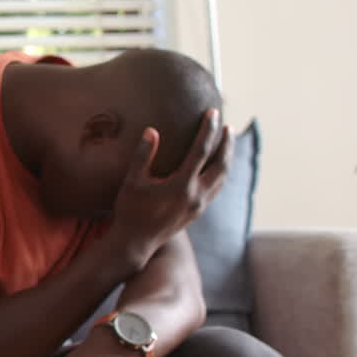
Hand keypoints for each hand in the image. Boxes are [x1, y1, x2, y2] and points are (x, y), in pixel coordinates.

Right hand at [110, 109, 231, 272]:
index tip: (212, 113)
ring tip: (227, 144)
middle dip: (226, 144)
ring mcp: (199, 205)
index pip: (200, 151)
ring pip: (222, 178)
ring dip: (226, 159)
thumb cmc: (130, 210)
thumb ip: (143, 156)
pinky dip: (220, 174)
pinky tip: (216, 168)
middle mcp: (196, 195)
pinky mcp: (197, 212)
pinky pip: (216, 189)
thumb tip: (152, 131)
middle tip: (227, 126)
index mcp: (181, 185)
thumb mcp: (132, 182)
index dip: (207, 130)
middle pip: (221, 165)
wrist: (136, 243)